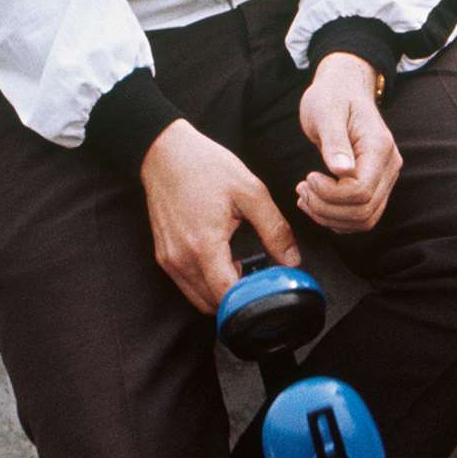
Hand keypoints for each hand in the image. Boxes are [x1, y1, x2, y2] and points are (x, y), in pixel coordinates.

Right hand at [141, 120, 299, 313]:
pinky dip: (207, 282)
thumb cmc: (206, 167)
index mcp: (203, 245)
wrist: (166, 153)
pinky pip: (187, 284)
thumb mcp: (251, 192)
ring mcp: (168, 260)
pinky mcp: (163, 255)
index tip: (271, 288)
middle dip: (239, 299)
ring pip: (197, 297)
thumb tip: (292, 259)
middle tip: (262, 279)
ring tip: (245, 268)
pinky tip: (226, 260)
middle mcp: (180, 259)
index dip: (251, 299)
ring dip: (222, 293)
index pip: (226, 295)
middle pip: (212, 304)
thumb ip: (274, 229)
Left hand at [296, 52, 402, 232]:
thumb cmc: (332, 97)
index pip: (361, 192)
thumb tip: (342, 172)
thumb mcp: (327, 112)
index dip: (330, 194)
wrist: (343, 90)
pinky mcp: (375, 185)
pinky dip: (335, 218)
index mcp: (380, 147)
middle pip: (364, 211)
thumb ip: (335, 142)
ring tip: (305, 195)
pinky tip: (315, 200)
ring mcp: (385, 178)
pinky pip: (361, 217)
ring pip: (364, 219)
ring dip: (329, 216)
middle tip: (302, 188)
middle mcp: (390, 166)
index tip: (308, 177)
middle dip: (325, 208)